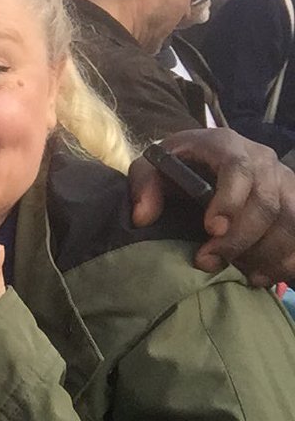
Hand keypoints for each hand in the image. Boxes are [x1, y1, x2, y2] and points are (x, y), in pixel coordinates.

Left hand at [129, 128, 294, 285]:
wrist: (205, 159)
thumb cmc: (177, 164)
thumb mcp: (152, 166)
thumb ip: (143, 186)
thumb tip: (142, 218)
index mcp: (226, 145)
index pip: (238, 170)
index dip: (230, 202)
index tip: (211, 230)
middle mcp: (262, 160)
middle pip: (266, 204)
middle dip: (240, 240)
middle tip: (208, 262)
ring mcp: (284, 181)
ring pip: (290, 222)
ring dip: (267, 254)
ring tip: (239, 273)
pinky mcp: (294, 202)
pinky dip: (286, 260)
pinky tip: (261, 275)